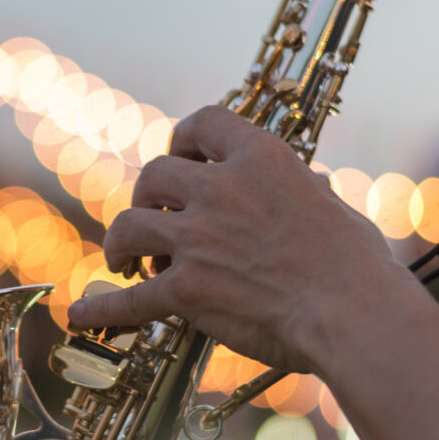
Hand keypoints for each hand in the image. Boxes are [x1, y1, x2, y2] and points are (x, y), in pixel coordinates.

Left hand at [68, 105, 401, 373]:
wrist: (352, 314)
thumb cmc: (356, 266)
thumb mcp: (333, 206)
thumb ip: (303, 191)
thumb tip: (304, 185)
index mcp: (261, 160)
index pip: (203, 124)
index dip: (183, 139)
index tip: (180, 154)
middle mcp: (221, 190)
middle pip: (154, 174)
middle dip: (147, 196)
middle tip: (151, 218)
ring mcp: (197, 239)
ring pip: (129, 225)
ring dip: (120, 241)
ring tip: (122, 261)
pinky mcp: (186, 288)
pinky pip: (131, 299)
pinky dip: (103, 308)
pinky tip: (82, 315)